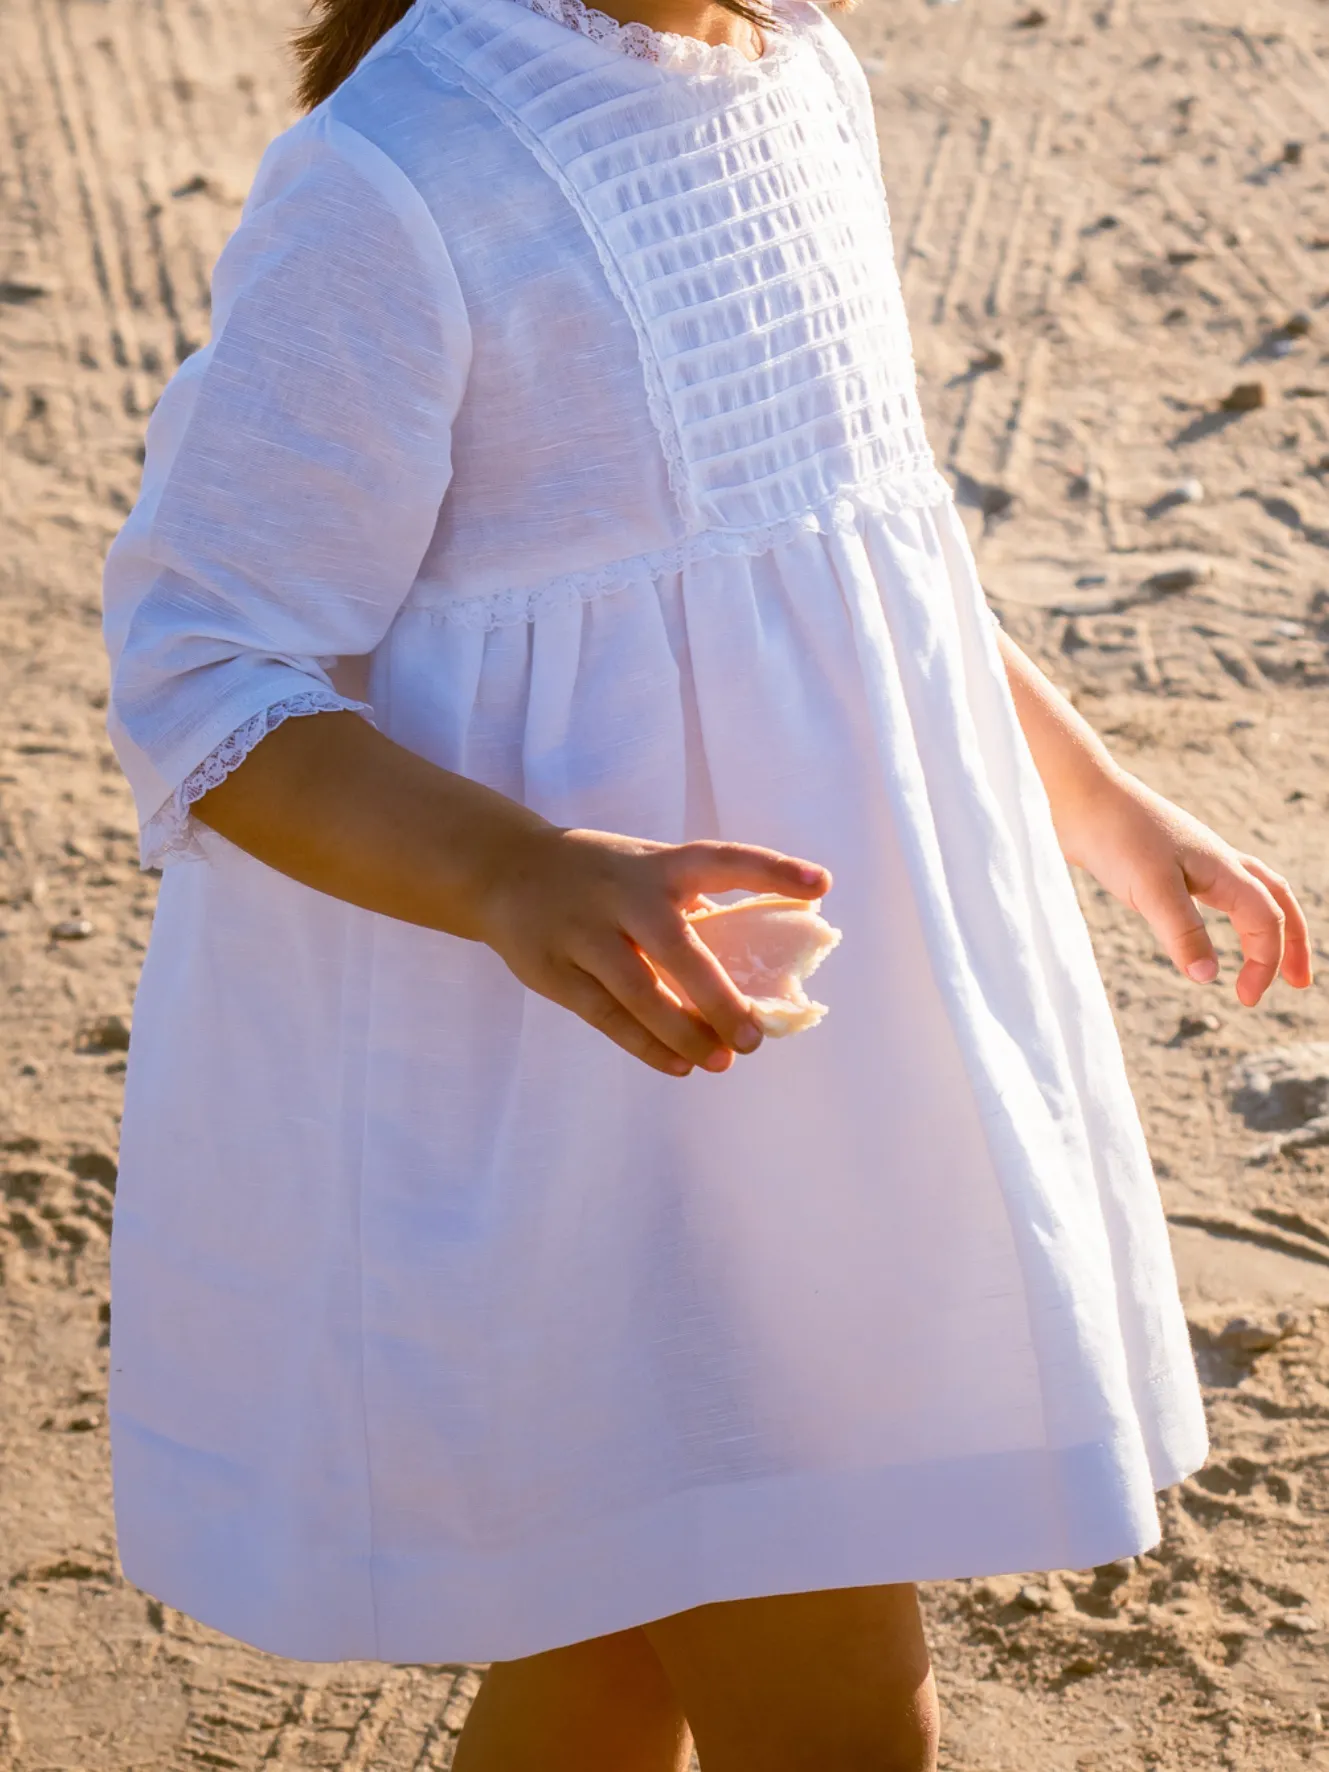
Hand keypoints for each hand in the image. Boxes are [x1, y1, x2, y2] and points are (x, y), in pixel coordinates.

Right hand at [477, 827, 831, 1075]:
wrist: (505, 870)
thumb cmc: (600, 876)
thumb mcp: (646, 868)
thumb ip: (693, 908)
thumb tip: (760, 968)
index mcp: (658, 865)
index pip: (723, 860)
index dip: (772, 870)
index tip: (821, 885)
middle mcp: (623, 895)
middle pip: (677, 948)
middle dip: (717, 997)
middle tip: (752, 1038)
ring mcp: (584, 933)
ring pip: (638, 992)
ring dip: (682, 1031)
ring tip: (719, 1060)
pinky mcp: (554, 970)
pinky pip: (606, 1016)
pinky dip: (645, 1044)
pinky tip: (679, 1063)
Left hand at [1059, 770, 1312, 1005]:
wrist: (1078, 793)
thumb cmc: (1115, 835)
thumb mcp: (1150, 888)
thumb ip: (1182, 931)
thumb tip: (1208, 976)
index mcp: (1223, 868)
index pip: (1266, 919)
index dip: (1266, 961)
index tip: (1245, 999)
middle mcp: (1217, 861)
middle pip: (1276, 899)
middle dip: (1292, 942)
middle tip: (1298, 982)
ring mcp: (1192, 858)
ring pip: (1249, 890)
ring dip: (1264, 924)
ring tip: (1263, 955)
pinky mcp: (1165, 860)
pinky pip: (1214, 888)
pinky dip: (1227, 910)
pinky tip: (1203, 926)